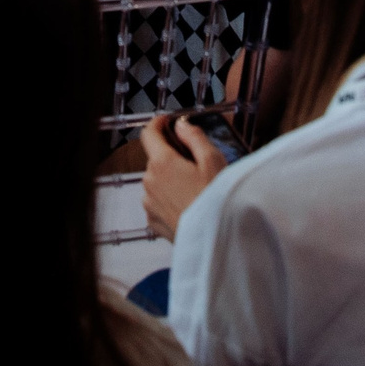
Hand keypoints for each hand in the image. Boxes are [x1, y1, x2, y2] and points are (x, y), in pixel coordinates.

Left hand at [139, 114, 228, 240]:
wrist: (213, 243)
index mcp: (161, 163)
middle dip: (171, 156)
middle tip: (195, 163)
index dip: (157, 124)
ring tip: (195, 189)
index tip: (167, 122)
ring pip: (156, 181)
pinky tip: (189, 205)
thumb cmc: (216, 201)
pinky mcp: (152, 222)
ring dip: (170, 179)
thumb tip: (181, 125)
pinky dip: (169, 199)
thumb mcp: (213, 161)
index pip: (148, 134)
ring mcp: (149, 204)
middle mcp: (149, 182)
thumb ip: (194, 137)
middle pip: (155, 159)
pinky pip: (157, 202)